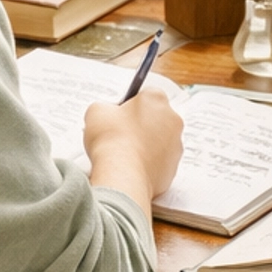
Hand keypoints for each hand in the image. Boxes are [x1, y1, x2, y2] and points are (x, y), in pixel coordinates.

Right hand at [83, 85, 183, 220]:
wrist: (122, 176)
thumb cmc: (112, 140)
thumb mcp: (96, 111)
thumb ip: (105, 108)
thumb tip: (107, 114)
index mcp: (157, 99)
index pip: (146, 95)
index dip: (130, 104)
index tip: (119, 114)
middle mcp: (172, 120)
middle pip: (155, 118)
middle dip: (140, 124)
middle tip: (120, 134)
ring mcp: (175, 146)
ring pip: (159, 141)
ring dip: (145, 144)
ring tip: (124, 153)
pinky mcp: (173, 168)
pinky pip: (159, 162)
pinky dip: (147, 164)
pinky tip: (131, 167)